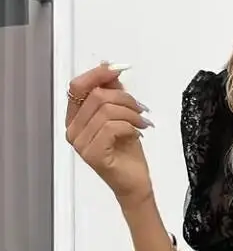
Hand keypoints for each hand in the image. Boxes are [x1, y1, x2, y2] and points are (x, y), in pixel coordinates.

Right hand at [65, 63, 153, 208]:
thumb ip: (111, 93)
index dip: (97, 75)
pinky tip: (137, 134)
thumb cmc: (127, 152)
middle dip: (124, 98)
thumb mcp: (121, 116)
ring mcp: (80, 143)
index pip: (77, 87)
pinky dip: (129, 126)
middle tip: (141, 110)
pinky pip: (111, 127)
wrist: (135, 184)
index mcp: (75, 119)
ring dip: (130, 113)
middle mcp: (72, 130)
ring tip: (142, 123)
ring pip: (106, 110)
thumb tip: (107, 67)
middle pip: (95, 96)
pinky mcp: (92, 154)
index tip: (117, 70)